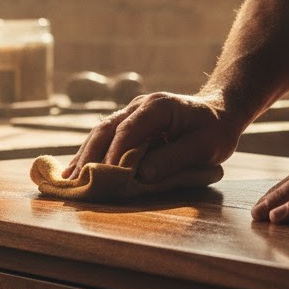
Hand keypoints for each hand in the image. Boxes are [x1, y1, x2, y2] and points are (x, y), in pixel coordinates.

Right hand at [62, 90, 243, 180]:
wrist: (220, 111)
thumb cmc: (216, 130)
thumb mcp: (204, 147)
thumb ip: (174, 159)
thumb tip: (142, 175)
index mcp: (157, 107)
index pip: (127, 130)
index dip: (114, 154)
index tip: (104, 177)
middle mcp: (139, 106)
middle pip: (106, 129)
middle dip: (89, 156)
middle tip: (75, 181)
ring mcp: (132, 113)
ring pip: (101, 133)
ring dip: (84, 156)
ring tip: (68, 179)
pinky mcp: (129, 123)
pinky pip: (106, 137)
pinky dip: (91, 154)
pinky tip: (78, 169)